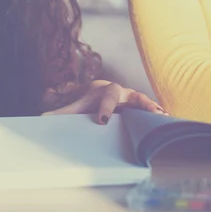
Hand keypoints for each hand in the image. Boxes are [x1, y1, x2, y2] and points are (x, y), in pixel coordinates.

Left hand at [42, 80, 166, 124]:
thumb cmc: (89, 100)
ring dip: (155, 109)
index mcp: (106, 90)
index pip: (107, 97)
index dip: (106, 108)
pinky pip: (151, 110)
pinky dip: (158, 114)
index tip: (102, 120)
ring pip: (145, 102)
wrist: (100, 92)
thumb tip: (42, 117)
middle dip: (141, 103)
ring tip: (165, 117)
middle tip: (150, 111)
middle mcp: (122, 92)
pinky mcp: (140, 108)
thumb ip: (62, 112)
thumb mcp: (77, 105)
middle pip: (133, 95)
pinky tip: (168, 120)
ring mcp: (133, 99)